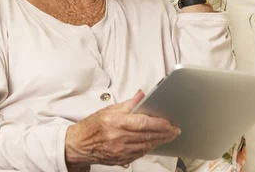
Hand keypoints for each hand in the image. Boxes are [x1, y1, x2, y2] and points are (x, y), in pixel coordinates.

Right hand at [64, 90, 180, 168]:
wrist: (79, 145)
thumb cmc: (92, 126)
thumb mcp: (108, 109)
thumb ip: (128, 104)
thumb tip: (141, 95)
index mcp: (115, 122)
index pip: (142, 123)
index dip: (159, 123)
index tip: (169, 122)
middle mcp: (118, 138)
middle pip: (147, 136)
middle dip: (164, 133)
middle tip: (175, 130)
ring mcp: (120, 151)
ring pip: (146, 146)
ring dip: (160, 141)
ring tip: (169, 136)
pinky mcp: (121, 159)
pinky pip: (140, 154)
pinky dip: (149, 148)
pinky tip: (155, 143)